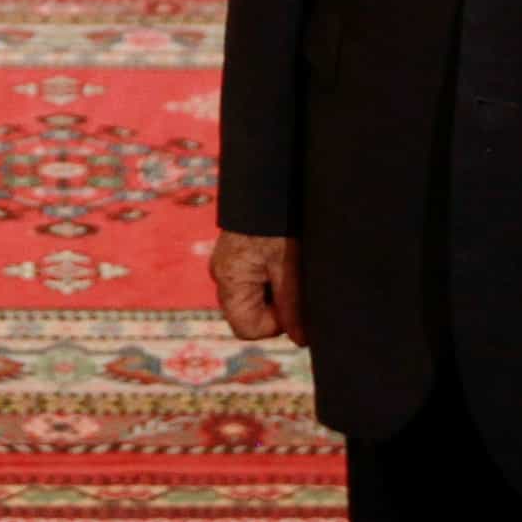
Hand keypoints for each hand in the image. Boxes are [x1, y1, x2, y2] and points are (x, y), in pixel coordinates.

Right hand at [210, 229, 308, 344]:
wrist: (267, 182)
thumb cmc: (277, 221)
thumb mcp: (290, 266)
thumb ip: (292, 305)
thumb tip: (300, 340)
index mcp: (229, 280)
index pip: (247, 329)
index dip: (275, 324)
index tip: (292, 302)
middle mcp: (221, 275)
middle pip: (247, 314)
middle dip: (274, 307)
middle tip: (292, 281)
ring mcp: (225, 263)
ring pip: (251, 298)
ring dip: (273, 291)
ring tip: (287, 265)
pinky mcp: (233, 255)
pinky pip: (250, 280)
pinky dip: (268, 277)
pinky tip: (280, 259)